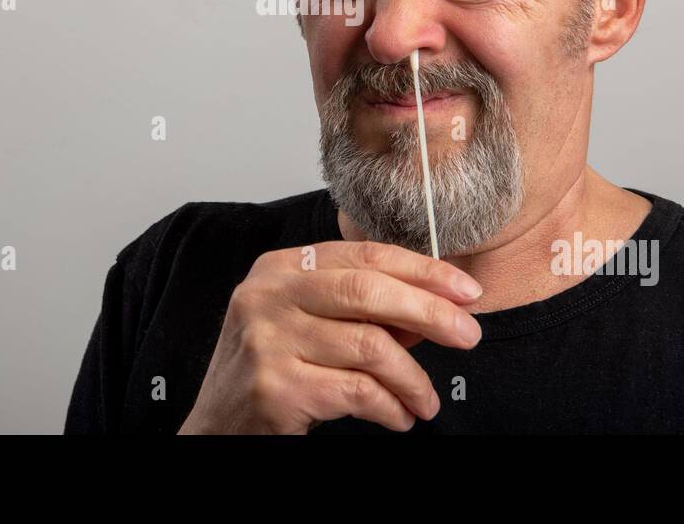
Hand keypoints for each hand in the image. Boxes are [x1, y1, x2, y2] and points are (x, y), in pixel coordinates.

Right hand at [177, 239, 482, 433]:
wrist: (216, 428)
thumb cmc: (271, 371)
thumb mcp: (307, 324)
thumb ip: (362, 310)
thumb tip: (436, 305)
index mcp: (280, 267)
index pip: (364, 255)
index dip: (423, 271)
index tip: (466, 290)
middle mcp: (269, 296)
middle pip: (368, 291)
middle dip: (430, 312)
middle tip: (468, 335)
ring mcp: (268, 340)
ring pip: (370, 347)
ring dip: (414, 378)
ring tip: (426, 401)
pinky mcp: (276, 387)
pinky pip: (358, 392)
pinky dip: (390, 408)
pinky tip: (398, 417)